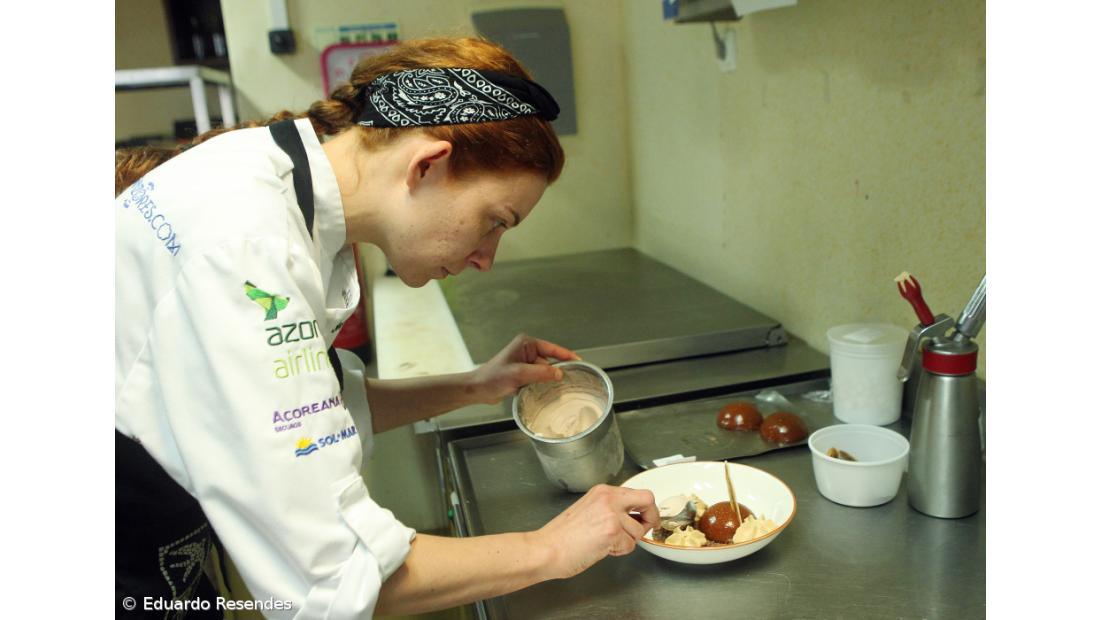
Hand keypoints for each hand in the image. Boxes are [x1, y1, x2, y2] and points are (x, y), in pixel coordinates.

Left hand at [471, 333, 579, 403]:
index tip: (579, 361)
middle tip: (564, 383)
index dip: (566, 355)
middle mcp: (527, 351)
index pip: (552, 348)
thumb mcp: (519, 374)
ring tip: (550, 390)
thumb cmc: (492, 378)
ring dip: (546, 381)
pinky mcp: (523, 374)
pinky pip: (538, 379)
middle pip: (550, 362)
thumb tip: (559, 372)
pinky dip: (540, 385)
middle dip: (555, 372)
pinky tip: (541, 392)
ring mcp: (525, 363)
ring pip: (544, 372)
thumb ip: (541, 372)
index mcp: (526, 344)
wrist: (478, 389)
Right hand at [530, 485, 658, 579]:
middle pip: (647, 500)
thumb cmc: (562, 536)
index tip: (646, 516)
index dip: (645, 507)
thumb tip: (632, 516)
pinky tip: (602, 549)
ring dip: (627, 541)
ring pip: (638, 530)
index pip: (636, 493)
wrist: (547, 549)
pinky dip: (620, 551)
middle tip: (649, 527)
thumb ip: (610, 508)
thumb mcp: (588, 509)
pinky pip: (630, 545)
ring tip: (606, 543)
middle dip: (652, 516)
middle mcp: (609, 498)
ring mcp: (611, 514)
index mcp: (602, 492)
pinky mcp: (612, 532)